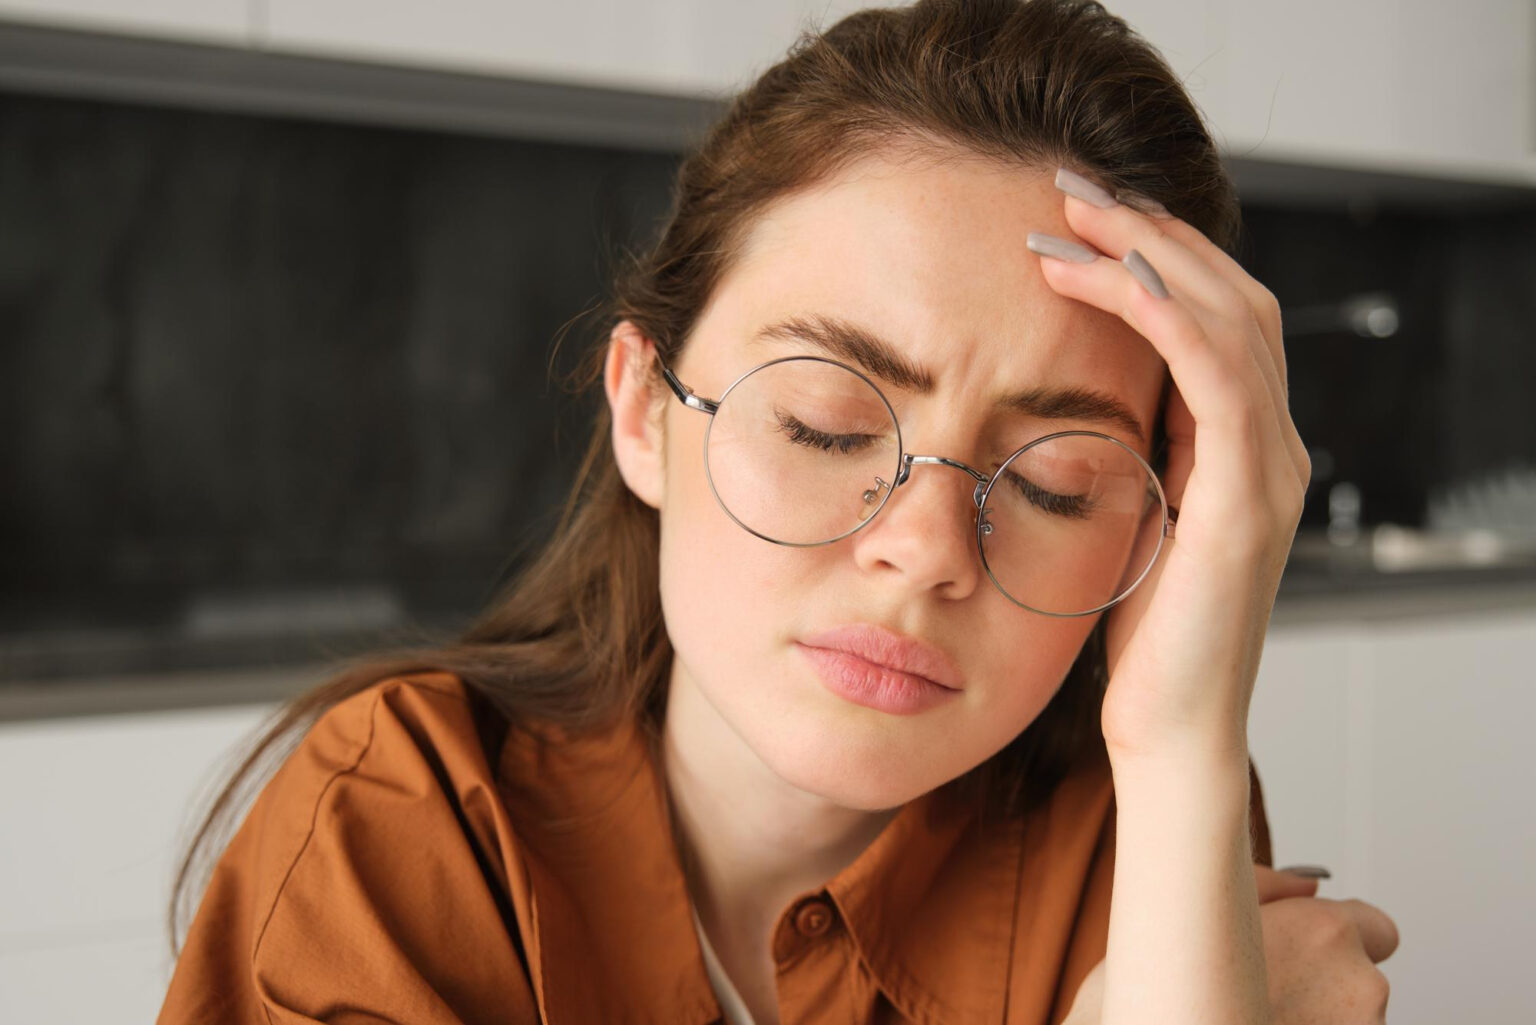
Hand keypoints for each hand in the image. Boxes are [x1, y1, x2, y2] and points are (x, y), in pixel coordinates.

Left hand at [1032, 168, 1310, 760]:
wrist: (1166, 727)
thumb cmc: (1135, 634)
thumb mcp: (1127, 516)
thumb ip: (1125, 450)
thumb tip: (1072, 390)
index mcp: (1238, 447)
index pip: (1213, 316)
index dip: (1153, 254)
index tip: (1075, 216)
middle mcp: (1269, 446)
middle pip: (1228, 296)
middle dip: (1149, 231)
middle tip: (1068, 188)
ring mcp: (1269, 469)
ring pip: (1229, 318)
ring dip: (1148, 256)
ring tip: (1069, 217)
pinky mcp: (1247, 499)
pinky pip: (1219, 377)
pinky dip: (1169, 316)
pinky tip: (1109, 280)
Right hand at [1061, 866, 1399, 1024]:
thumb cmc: (1174, 991)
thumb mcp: (1199, 913)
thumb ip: (1263, 883)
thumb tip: (1306, 882)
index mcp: (1326, 930)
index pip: (1374, 925)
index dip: (1336, 937)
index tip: (1304, 949)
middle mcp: (1360, 983)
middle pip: (1360, 975)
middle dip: (1323, 979)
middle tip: (1267, 987)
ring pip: (1350, 1014)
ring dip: (1317, 1012)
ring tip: (1256, 1011)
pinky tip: (1260, 1022)